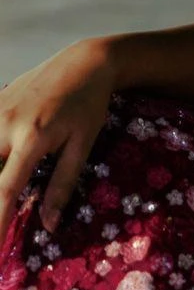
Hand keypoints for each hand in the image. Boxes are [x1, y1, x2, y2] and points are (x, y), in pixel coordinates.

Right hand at [0, 39, 116, 244]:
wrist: (83, 62)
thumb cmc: (88, 106)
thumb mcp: (83, 146)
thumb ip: (63, 185)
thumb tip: (49, 225)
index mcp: (32, 139)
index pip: (5, 190)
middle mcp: (5, 124)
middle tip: (0, 228)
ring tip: (3, 199)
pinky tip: (3, 166)